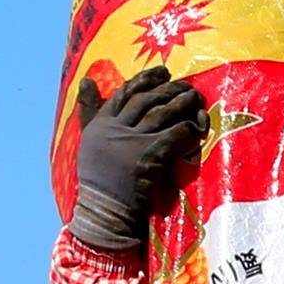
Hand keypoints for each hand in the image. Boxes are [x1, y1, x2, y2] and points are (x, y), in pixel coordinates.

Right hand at [69, 69, 207, 252]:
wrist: (105, 211)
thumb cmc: (101, 180)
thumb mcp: (91, 140)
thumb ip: (90, 110)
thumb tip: (87, 80)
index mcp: (100, 123)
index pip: (124, 92)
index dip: (145, 79)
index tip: (162, 72)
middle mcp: (113, 128)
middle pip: (145, 99)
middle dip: (168, 89)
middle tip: (186, 85)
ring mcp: (130, 141)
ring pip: (160, 113)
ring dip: (181, 103)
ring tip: (196, 97)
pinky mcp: (147, 156)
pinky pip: (172, 135)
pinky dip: (187, 128)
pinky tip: (196, 125)